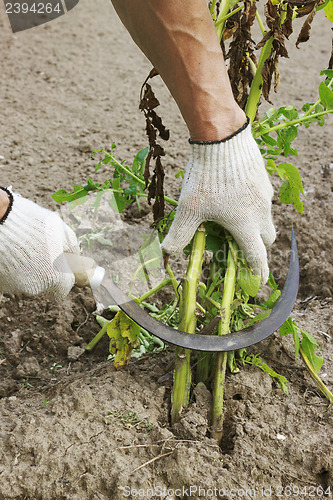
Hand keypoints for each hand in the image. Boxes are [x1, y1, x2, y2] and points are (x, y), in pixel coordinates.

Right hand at [0, 187, 78, 300]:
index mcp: (54, 276)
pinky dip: (12, 267)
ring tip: (20, 246)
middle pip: (45, 284)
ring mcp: (14, 286)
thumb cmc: (30, 223)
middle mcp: (35, 287)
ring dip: (26, 268)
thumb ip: (72, 248)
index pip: (64, 288)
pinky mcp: (1, 283)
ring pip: (26, 280)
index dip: (63, 276)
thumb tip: (77, 260)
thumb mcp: (60, 230)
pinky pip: (11, 277)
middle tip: (37, 249)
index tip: (60, 265)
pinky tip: (9, 250)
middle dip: (44, 269)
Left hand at [161, 119, 275, 283]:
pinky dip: (252, 206)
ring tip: (233, 219)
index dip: (258, 271)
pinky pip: (262, 199)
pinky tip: (233, 196)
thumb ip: (179, 234)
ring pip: (266, 218)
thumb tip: (167, 252)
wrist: (223, 139)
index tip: (259, 281)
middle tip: (241, 247)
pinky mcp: (262, 179)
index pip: (257, 256)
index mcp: (245, 225)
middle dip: (257, 248)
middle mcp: (260, 212)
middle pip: (266, 239)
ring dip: (255, 225)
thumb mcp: (189, 209)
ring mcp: (264, 194)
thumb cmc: (206, 178)